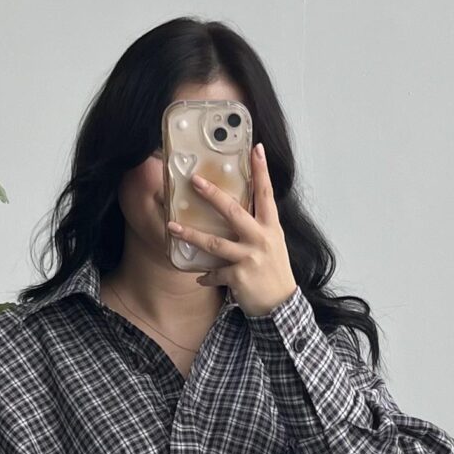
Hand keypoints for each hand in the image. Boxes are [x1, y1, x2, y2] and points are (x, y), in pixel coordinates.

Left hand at [166, 142, 297, 318]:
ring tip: (172, 228)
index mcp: (270, 227)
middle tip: (195, 181)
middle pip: (233, 212)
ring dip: (191, 235)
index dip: (261, 171)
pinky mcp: (240, 277)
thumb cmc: (273, 270)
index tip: (256, 148)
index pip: (266, 193)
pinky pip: (215, 273)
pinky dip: (206, 276)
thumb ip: (256, 226)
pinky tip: (199, 277)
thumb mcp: (271, 243)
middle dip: (213, 195)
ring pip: (215, 243)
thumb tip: (233, 208)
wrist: (280, 305)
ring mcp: (250, 258)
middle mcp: (261, 239)